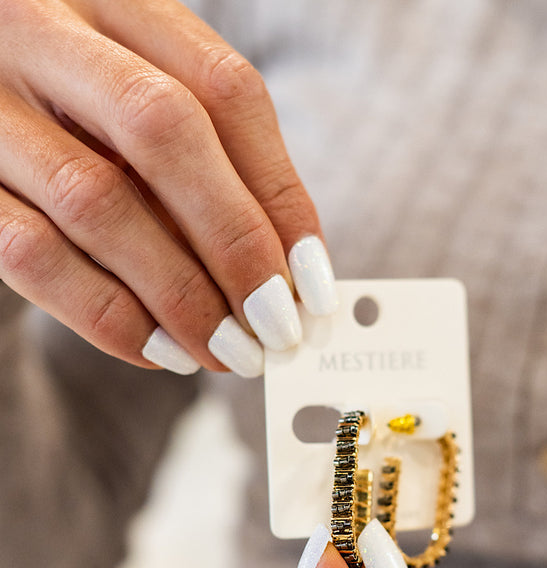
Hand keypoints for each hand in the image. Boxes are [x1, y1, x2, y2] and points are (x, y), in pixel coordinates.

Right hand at [0, 0, 336, 375]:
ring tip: (230, 352)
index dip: (280, 193)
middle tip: (277, 328)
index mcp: (115, 4)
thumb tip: (289, 274)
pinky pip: (32, 256)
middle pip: (163, 131)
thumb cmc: (77, 118)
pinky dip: (109, 315)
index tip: (313, 281)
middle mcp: (45, 33)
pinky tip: (161, 351)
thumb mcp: (141, 104)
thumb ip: (207, 161)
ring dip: (180, 294)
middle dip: (235, 244)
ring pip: (96, 201)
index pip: (224, 88)